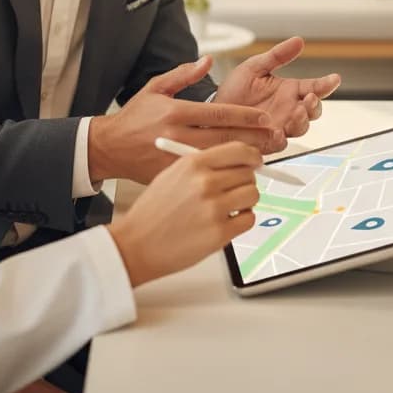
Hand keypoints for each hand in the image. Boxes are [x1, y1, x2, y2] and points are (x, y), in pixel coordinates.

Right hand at [88, 57, 281, 183]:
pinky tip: (237, 175)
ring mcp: (174, 158)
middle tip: (273, 138)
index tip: (264, 118)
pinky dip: (222, 175)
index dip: (246, 116)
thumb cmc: (133, 118)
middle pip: (224, 138)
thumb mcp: (155, 88)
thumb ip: (183, 74)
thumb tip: (208, 61)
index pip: (219, 112)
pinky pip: (203, 177)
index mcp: (175, 111)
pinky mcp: (172, 176)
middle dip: (253, 138)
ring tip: (262, 156)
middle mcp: (176, 135)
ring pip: (217, 160)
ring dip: (241, 158)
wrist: (109, 148)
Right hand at [108, 140, 260, 286]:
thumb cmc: (152, 210)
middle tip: (235, 187)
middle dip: (245, 179)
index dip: (251, 156)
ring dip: (245, 200)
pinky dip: (242, 220)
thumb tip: (235, 161)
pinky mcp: (220, 234)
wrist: (137, 242)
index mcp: (193, 163)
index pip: (238, 150)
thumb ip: (203, 164)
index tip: (255, 161)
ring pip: (253, 195)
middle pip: (248, 173)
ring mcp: (214, 208)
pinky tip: (225, 221)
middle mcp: (205, 182)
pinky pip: (249, 219)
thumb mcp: (172, 173)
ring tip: (228, 206)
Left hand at [214, 36, 340, 137]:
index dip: (326, 84)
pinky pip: (279, 143)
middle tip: (310, 99)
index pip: (314, 88)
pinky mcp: (267, 141)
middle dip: (315, 106)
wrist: (213, 108)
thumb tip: (298, 41)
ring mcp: (280, 126)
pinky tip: (278, 131)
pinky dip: (282, 139)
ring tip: (296, 112)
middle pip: (313, 111)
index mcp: (290, 91)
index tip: (334, 79)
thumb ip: (277, 56)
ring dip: (301, 121)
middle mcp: (288, 110)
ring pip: (300, 127)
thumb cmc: (235, 88)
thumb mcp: (255, 67)